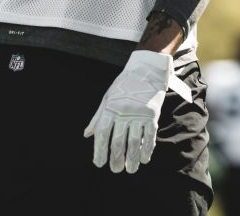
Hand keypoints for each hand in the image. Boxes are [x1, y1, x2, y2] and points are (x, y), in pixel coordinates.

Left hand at [83, 50, 171, 173]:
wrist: (147, 70)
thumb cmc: (124, 85)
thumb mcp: (107, 98)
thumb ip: (97, 117)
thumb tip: (87, 135)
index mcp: (110, 108)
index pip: (102, 133)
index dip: (99, 150)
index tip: (99, 163)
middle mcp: (124, 112)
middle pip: (118, 141)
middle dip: (115, 158)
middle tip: (115, 170)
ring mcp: (139, 114)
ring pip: (134, 142)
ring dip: (131, 158)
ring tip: (129, 169)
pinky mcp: (152, 115)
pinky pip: (149, 136)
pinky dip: (147, 149)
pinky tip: (144, 159)